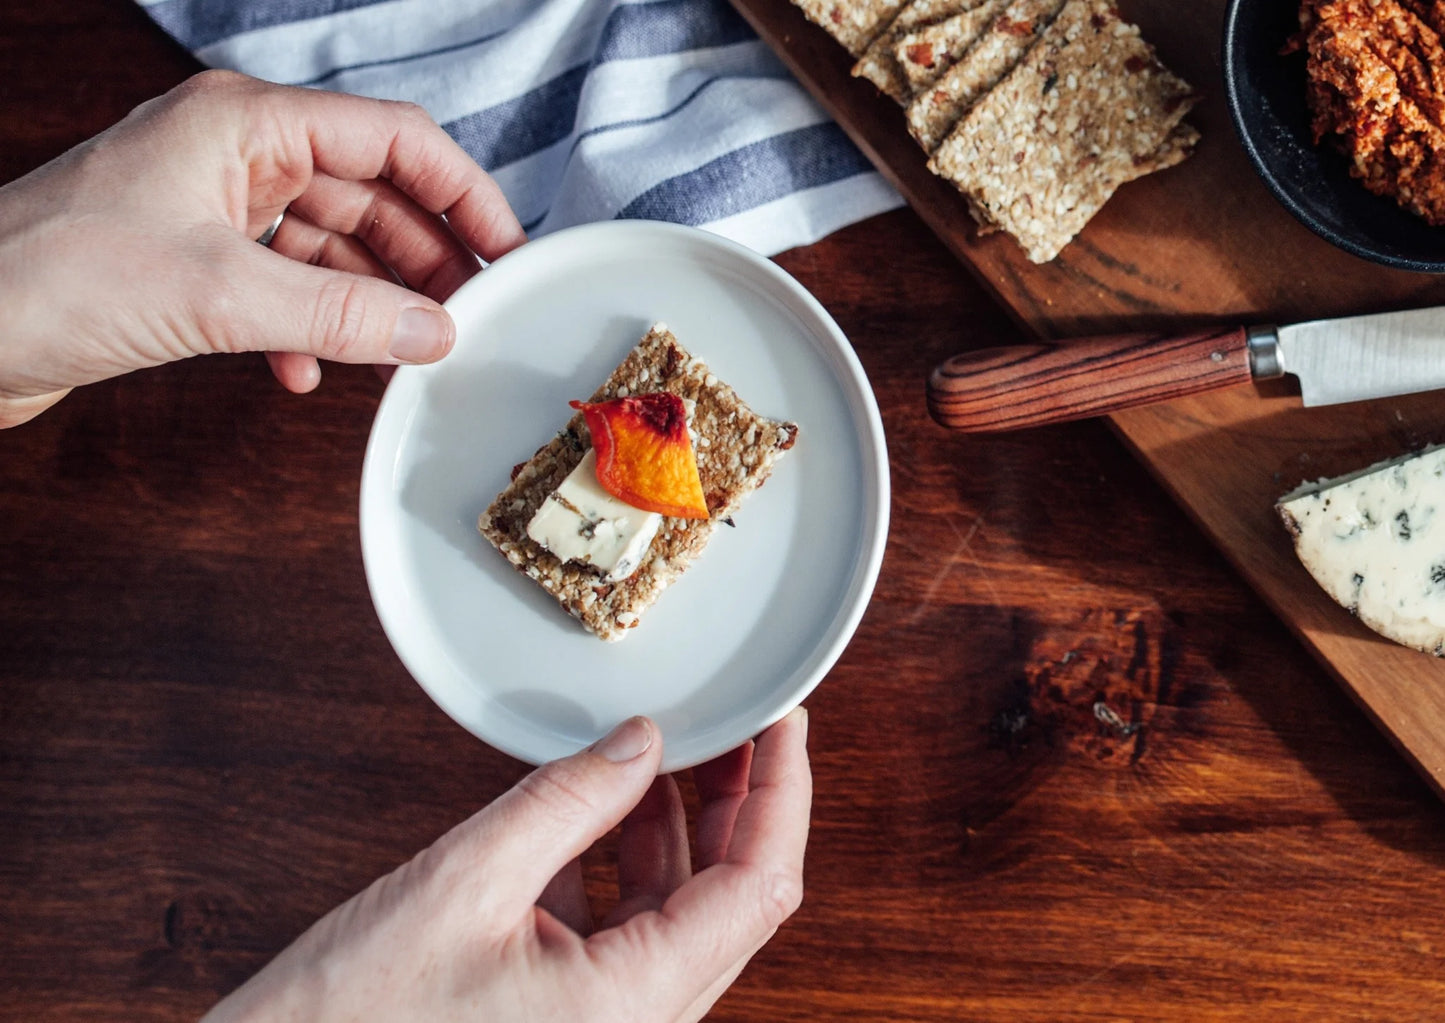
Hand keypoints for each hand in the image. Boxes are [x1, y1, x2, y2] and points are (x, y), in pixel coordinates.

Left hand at [0, 70, 525, 427]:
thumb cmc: (47, 276)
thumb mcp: (218, 295)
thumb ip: (339, 317)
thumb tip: (432, 332)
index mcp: (243, 123)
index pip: (391, 139)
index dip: (462, 192)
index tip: (509, 249)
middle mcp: (234, 155)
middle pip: (369, 194)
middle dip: (423, 258)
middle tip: (470, 314)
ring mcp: (212, 207)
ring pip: (330, 247)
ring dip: (368, 303)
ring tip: (406, 352)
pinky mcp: (192, 262)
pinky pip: (285, 289)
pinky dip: (309, 333)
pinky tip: (309, 374)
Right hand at [203, 709, 810, 1022]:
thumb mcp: (461, 885)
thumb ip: (565, 802)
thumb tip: (641, 741)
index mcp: (634, 1006)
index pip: (759, 885)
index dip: (784, 793)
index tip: (784, 723)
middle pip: (732, 898)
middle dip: (742, 801)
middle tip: (735, 721)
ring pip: (681, 913)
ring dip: (682, 827)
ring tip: (672, 747)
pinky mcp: (568, 1021)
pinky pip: (627, 932)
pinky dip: (624, 862)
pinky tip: (603, 804)